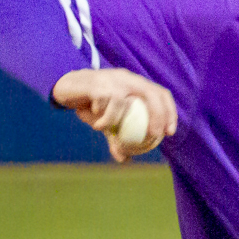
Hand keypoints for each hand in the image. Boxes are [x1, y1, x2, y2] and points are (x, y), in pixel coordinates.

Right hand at [52, 68, 178, 162]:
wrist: (68, 86)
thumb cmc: (92, 103)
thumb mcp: (106, 121)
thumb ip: (115, 137)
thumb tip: (124, 160)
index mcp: (135, 83)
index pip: (160, 93)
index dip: (170, 111)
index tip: (169, 132)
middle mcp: (128, 78)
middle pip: (152, 94)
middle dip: (158, 115)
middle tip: (154, 135)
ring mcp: (113, 79)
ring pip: (124, 104)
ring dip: (114, 121)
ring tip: (101, 128)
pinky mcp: (98, 83)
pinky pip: (105, 106)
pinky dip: (103, 119)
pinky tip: (96, 123)